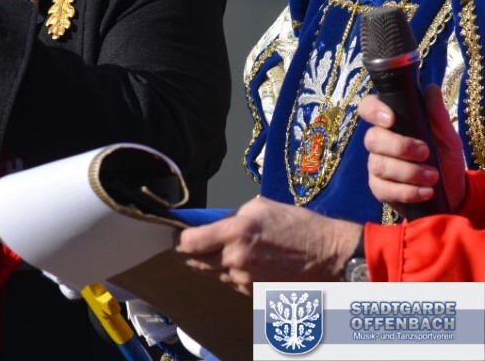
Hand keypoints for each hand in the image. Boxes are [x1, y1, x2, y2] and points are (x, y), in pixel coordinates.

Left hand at [174, 197, 361, 294]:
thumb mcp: (259, 207)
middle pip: (193, 262)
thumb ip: (229, 217)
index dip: (176, 239)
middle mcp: (235, 259)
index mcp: (235, 233)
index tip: (172, 233)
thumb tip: (208, 224)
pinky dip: (227, 273)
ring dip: (206, 263)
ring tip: (212, 250)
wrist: (329, 255)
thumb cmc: (297, 224)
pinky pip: (230, 282)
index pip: (188, 243)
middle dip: (186, 253)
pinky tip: (237, 261)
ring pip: (211, 274)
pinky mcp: (254, 293)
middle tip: (184, 243)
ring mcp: (245, 280)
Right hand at [360, 85, 466, 212]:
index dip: (373, 111)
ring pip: (379, 165)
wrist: (453, 192)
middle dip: (400, 146)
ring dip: (409, 172)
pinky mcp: (379, 188)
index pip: (368, 108)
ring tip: (433, 177)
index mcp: (391, 124)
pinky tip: (425, 192)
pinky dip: (407, 191)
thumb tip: (430, 89)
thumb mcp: (447, 137)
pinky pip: (383, 189)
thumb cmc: (445, 159)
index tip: (390, 119)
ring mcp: (377, 166)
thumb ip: (437, 115)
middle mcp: (379, 143)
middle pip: (372, 138)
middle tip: (425, 152)